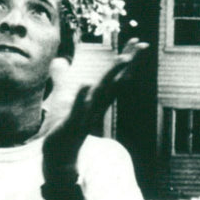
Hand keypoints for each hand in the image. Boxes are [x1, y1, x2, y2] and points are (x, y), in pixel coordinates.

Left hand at [42, 38, 148, 180]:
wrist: (58, 158)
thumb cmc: (63, 128)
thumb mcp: (61, 97)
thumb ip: (62, 78)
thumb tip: (60, 60)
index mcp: (96, 99)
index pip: (115, 77)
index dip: (127, 59)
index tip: (138, 41)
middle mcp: (96, 107)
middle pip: (115, 83)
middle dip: (127, 64)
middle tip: (141, 45)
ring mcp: (85, 117)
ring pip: (101, 95)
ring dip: (111, 77)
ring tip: (122, 59)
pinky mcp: (71, 126)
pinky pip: (78, 111)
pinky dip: (81, 99)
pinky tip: (85, 84)